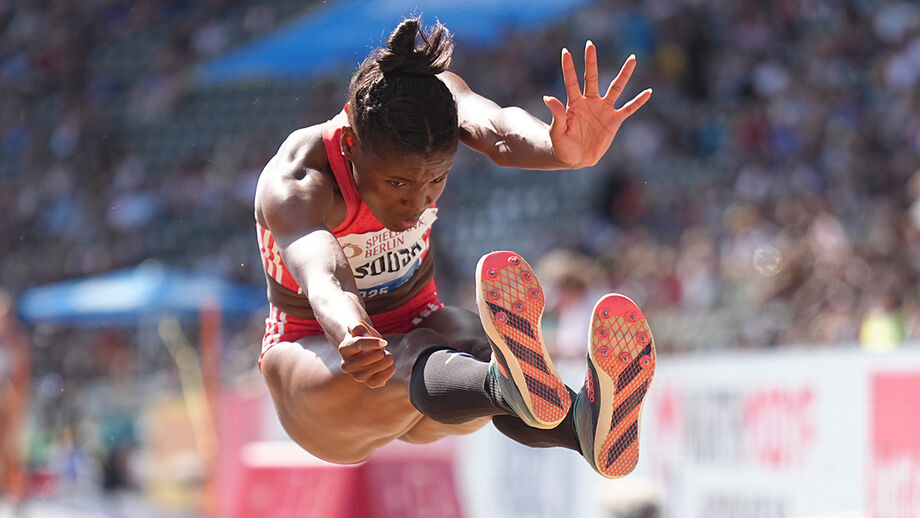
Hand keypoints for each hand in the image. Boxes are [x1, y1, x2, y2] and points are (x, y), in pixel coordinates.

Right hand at [338, 321, 394, 387]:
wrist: (364, 349)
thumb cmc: (363, 335)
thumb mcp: (359, 326)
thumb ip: (357, 326)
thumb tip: (358, 331)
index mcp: (343, 348)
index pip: (358, 344)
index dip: (374, 342)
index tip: (385, 342)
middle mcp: (346, 365)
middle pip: (368, 358)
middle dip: (380, 352)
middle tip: (383, 349)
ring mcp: (356, 376)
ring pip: (373, 370)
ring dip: (386, 361)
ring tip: (388, 356)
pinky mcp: (367, 383)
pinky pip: (378, 381)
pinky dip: (388, 372)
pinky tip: (390, 365)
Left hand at [543, 41, 651, 167]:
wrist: (575, 159)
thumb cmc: (562, 146)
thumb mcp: (556, 132)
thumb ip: (556, 115)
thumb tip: (547, 97)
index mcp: (574, 104)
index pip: (571, 82)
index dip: (568, 68)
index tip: (565, 52)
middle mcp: (590, 102)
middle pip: (591, 78)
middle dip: (591, 62)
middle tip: (590, 44)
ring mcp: (603, 110)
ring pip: (615, 88)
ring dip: (624, 74)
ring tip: (632, 59)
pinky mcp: (614, 121)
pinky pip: (628, 108)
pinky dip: (638, 101)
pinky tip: (648, 92)